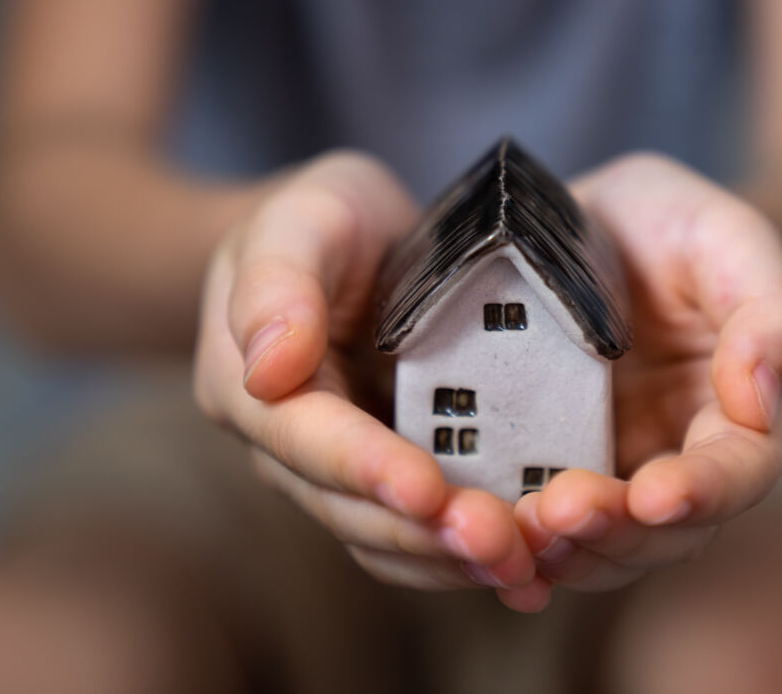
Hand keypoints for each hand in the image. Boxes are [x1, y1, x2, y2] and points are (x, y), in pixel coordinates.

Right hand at [193, 152, 534, 591]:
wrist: (347, 243)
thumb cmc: (321, 217)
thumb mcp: (301, 218)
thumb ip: (278, 281)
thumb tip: (267, 366)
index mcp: (250, 386)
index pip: (304, 439)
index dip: (366, 468)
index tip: (429, 491)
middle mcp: (286, 448)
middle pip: (348, 509)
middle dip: (423, 533)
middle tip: (501, 543)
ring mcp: (338, 473)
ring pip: (386, 540)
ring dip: (451, 559)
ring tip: (526, 564)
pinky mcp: (390, 481)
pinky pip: (420, 535)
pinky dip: (467, 556)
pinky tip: (532, 565)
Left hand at [501, 154, 781, 610]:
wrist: (584, 223)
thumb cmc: (669, 222)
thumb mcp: (724, 235)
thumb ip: (770, 310)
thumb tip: (764, 398)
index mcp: (735, 411)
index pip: (740, 471)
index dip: (705, 492)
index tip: (656, 496)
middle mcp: (674, 455)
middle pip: (665, 531)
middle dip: (618, 532)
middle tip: (562, 512)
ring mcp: (605, 468)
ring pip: (600, 543)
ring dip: (565, 549)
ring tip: (520, 529)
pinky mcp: (540, 465)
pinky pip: (533, 523)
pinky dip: (515, 544)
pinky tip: (479, 542)